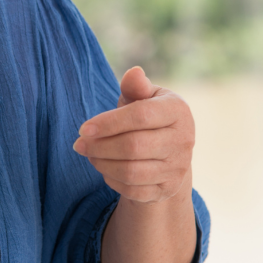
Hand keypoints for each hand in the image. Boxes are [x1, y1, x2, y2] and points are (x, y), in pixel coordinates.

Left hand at [72, 67, 194, 203]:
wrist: (167, 152)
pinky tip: (104, 167)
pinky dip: (112, 180)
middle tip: (79, 144)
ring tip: (89, 154)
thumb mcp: (142, 97)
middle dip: (100, 146)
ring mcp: (178, 167)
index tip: (83, 129)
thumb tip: (134, 72)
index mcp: (178, 110)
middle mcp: (184, 140)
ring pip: (131, 171)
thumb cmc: (148, 117)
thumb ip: (135, 87)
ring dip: (102, 163)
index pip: (141, 116)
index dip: (108, 123)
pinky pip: (134, 190)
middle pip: (134, 146)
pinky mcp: (168, 189)